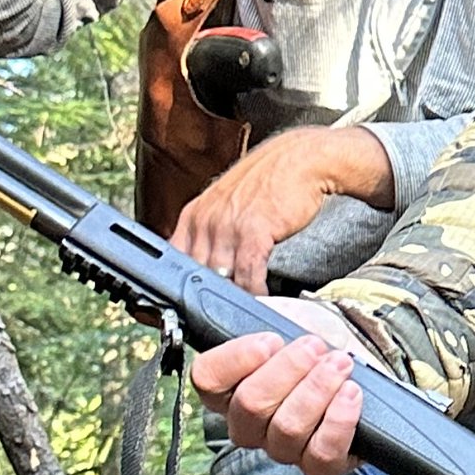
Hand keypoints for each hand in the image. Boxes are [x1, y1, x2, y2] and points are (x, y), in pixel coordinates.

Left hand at [173, 126, 397, 295]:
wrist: (300, 160)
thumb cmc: (269, 182)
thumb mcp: (226, 202)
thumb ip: (211, 230)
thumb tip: (208, 263)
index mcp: (194, 214)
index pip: (174, 259)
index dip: (180, 284)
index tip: (190, 302)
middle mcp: (206, 221)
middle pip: (196, 273)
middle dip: (208, 296)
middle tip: (219, 315)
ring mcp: (227, 226)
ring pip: (220, 278)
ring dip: (233, 298)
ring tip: (243, 314)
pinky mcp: (254, 232)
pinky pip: (248, 275)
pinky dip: (254, 293)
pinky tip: (262, 299)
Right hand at [190, 302, 378, 474]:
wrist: (356, 355)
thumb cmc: (312, 341)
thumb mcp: (278, 316)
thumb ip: (250, 316)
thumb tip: (234, 308)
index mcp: (227, 387)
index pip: (207, 379)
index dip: (237, 359)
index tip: (270, 339)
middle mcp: (248, 424)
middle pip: (251, 405)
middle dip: (289, 369)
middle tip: (315, 346)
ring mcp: (282, 448)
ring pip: (287, 429)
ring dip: (318, 389)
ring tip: (340, 363)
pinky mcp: (320, 464)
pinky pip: (321, 456)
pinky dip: (338, 421)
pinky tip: (350, 393)